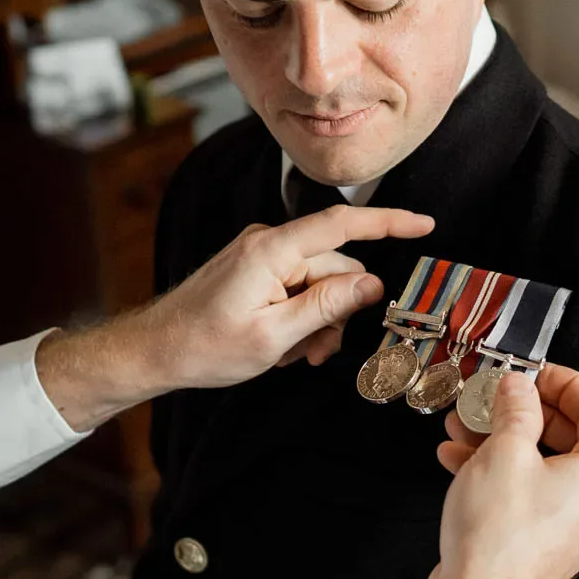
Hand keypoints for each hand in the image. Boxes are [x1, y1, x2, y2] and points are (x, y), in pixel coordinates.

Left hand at [35, 204, 433, 429]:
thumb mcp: (274, 336)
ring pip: (318, 280)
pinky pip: (296, 284)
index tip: (425, 224)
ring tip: (295, 355)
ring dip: (318, 320)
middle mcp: (267, 241)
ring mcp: (260, 253)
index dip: (389, 222)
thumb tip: (373, 283)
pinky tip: (283, 344)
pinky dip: (300, 315)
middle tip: (322, 353)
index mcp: (272, 250)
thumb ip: (326, 305)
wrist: (153, 349)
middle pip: (334, 266)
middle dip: (339, 310)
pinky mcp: (255, 267)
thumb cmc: (204, 347)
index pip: (342, 225)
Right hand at [388, 365, 578, 578]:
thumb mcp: (504, 452)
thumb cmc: (499, 537)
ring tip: (462, 424)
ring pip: (543, 465)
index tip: (536, 372)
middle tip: (494, 395)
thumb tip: (518, 388)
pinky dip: (499, 471)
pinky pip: (529, 493)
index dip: (568, 383)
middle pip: (571, 437)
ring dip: (503, 438)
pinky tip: (458, 459)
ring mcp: (572, 526)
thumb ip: (515, 410)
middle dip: (526, 411)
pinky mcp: (545, 543)